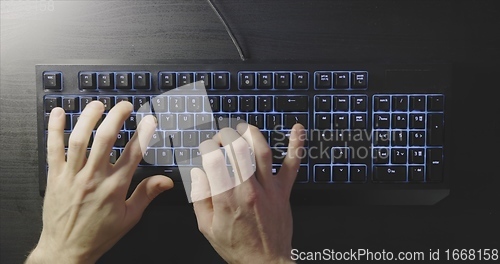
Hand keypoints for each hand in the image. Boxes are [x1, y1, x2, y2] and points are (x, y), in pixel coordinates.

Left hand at [26, 101, 172, 263]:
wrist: (66, 250)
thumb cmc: (98, 235)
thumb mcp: (129, 217)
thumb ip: (147, 194)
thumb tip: (166, 181)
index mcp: (114, 187)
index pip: (133, 153)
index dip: (144, 133)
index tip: (150, 120)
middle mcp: (93, 178)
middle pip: (105, 139)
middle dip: (117, 117)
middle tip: (125, 106)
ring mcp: (72, 176)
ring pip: (80, 139)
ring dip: (89, 118)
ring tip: (98, 105)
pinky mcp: (55, 177)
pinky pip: (53, 148)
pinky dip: (54, 129)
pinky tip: (59, 114)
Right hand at [191, 123, 304, 263]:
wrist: (265, 263)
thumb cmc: (237, 246)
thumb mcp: (207, 227)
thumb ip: (200, 197)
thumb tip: (197, 172)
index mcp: (226, 198)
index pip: (214, 159)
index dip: (206, 147)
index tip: (205, 148)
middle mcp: (248, 189)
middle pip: (237, 149)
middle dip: (226, 135)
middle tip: (221, 137)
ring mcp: (269, 189)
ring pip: (262, 150)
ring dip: (252, 133)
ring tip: (243, 128)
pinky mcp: (284, 190)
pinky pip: (292, 164)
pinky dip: (296, 144)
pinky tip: (297, 129)